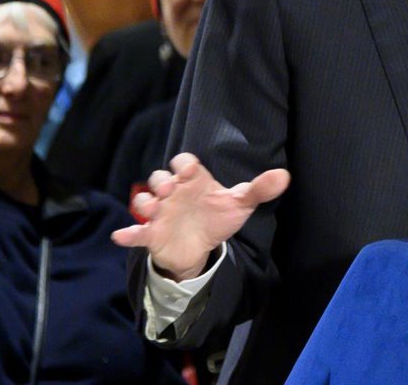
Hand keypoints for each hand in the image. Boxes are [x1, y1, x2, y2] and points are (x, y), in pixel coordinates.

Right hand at [111, 152, 289, 281]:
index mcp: (193, 181)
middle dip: (161, 182)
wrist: (202, 245)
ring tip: (153, 210)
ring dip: (145, 203)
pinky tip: (122, 237)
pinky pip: (135, 233)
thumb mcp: (240, 203)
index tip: (189, 172)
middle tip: (169, 191)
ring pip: (145, 202)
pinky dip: (127, 234)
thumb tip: (285, 175)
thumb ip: (260, 188)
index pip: (184, 162)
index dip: (184, 164)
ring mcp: (160, 213)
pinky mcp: (152, 234)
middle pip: (159, 179)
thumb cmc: (218, 216)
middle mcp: (174, 193)